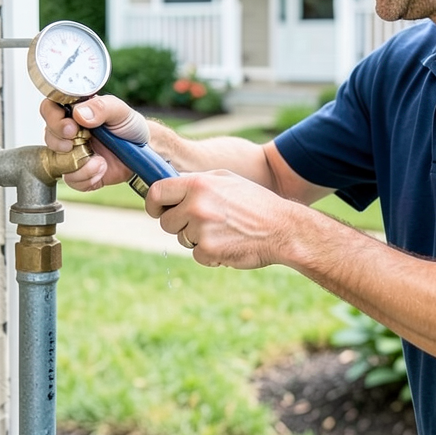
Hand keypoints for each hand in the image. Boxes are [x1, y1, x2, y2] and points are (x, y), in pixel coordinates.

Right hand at [40, 95, 146, 190]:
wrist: (143, 149)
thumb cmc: (128, 125)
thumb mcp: (119, 110)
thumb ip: (101, 108)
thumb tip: (79, 114)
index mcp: (74, 112)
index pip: (49, 109)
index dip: (53, 119)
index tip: (70, 127)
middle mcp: (69, 132)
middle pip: (49, 138)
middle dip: (62, 144)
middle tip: (81, 142)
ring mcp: (73, 153)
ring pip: (57, 162)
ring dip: (79, 164)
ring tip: (100, 160)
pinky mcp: (80, 172)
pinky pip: (72, 180)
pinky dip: (87, 177)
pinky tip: (101, 169)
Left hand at [145, 169, 294, 268]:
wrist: (282, 228)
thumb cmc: (254, 202)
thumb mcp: (225, 180)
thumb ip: (196, 181)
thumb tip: (169, 186)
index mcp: (198, 184)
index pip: (157, 192)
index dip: (153, 203)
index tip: (157, 209)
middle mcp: (196, 205)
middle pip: (166, 221)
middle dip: (180, 224)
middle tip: (204, 221)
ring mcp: (201, 229)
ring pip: (181, 238)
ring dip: (196, 239)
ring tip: (223, 230)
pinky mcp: (209, 250)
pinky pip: (196, 255)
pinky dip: (209, 253)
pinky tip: (229, 243)